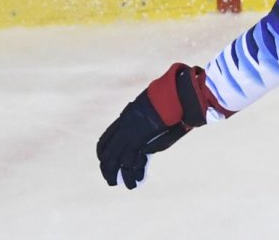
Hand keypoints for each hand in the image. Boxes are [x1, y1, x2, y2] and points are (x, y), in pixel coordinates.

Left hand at [97, 63, 219, 189]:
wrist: (174, 93)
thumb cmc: (169, 99)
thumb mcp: (152, 110)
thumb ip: (145, 126)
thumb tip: (144, 145)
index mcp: (125, 118)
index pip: (106, 140)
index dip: (103, 154)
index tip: (105, 163)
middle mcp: (123, 126)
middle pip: (108, 153)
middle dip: (108, 168)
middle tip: (111, 180)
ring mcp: (130, 133)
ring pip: (118, 160)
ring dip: (119, 175)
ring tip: (125, 185)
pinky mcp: (140, 139)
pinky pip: (132, 161)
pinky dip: (133, 173)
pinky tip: (136, 181)